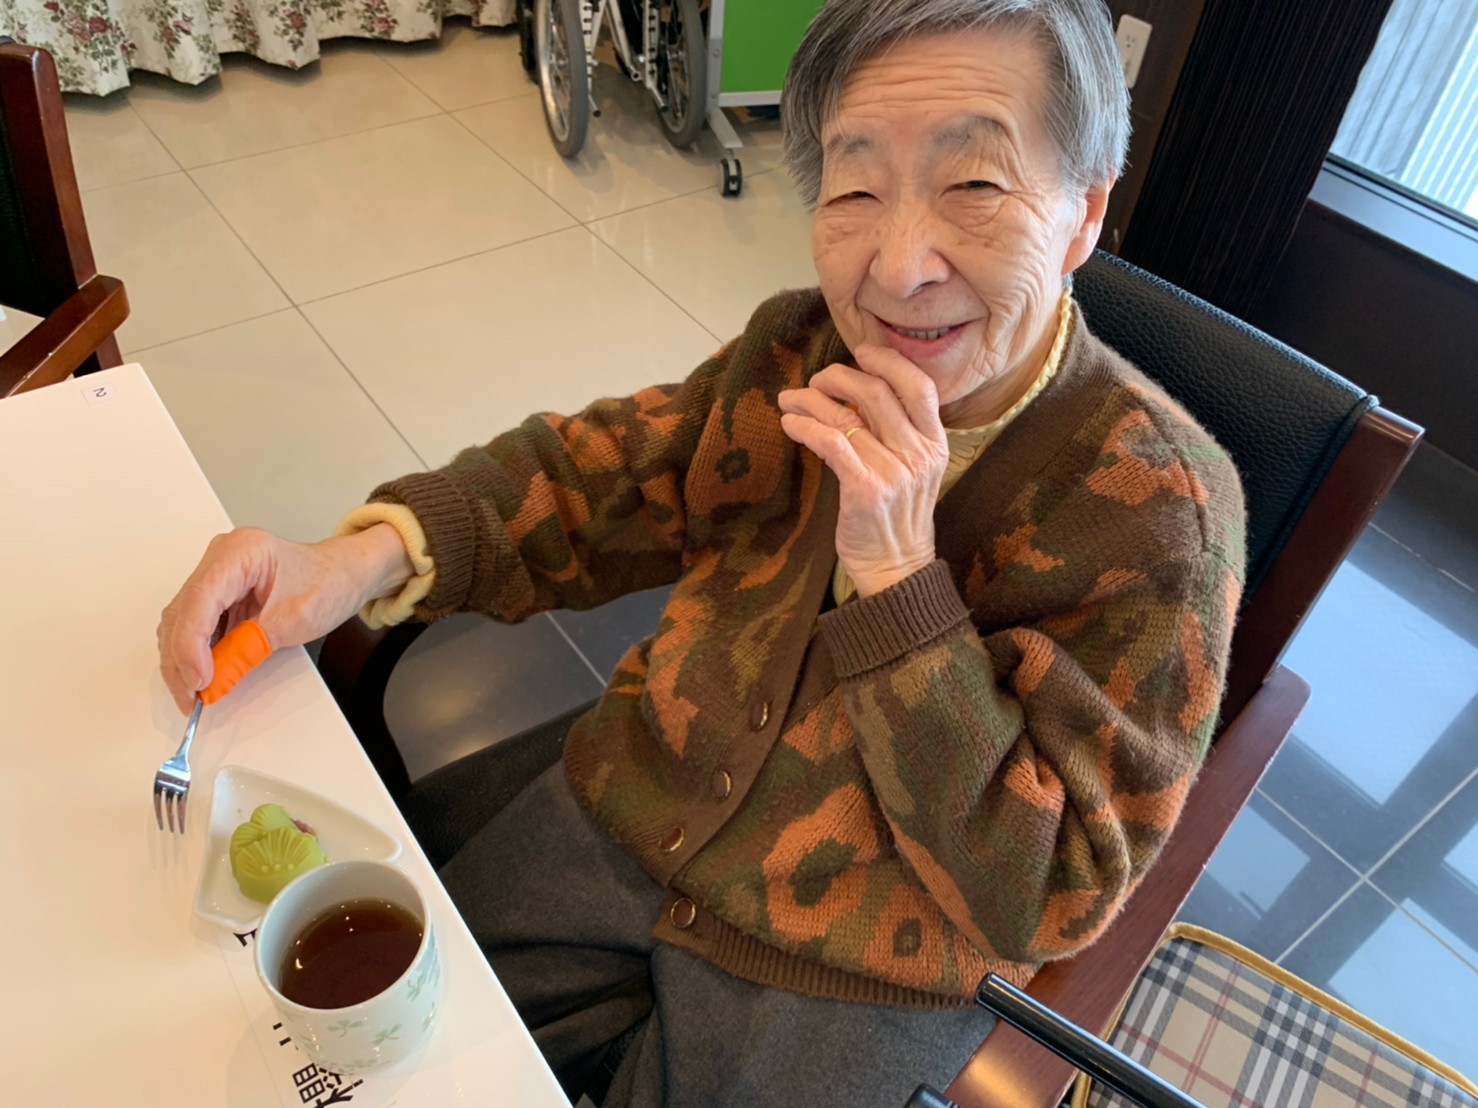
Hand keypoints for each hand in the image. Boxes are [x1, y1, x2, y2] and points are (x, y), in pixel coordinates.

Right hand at [156, 524, 413, 713]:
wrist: (344, 573)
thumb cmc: (329, 583)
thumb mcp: (295, 621)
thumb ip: (250, 649)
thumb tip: (213, 681)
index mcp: (241, 551)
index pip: (200, 599)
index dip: (191, 645)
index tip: (198, 681)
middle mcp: (220, 558)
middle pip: (182, 612)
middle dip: (180, 660)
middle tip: (190, 698)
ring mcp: (216, 575)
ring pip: (181, 621)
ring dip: (182, 660)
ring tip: (194, 694)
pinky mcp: (219, 593)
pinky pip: (196, 625)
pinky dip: (195, 653)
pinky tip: (202, 676)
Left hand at [778, 344, 948, 596]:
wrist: (897, 570)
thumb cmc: (897, 519)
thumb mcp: (910, 472)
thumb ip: (891, 434)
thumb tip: (852, 397)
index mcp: (935, 444)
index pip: (920, 386)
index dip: (888, 361)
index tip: (860, 352)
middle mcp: (919, 454)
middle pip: (877, 392)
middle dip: (838, 377)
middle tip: (814, 381)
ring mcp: (894, 472)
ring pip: (846, 416)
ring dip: (809, 400)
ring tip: (789, 400)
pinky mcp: (865, 490)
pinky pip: (831, 442)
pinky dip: (805, 427)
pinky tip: (790, 425)